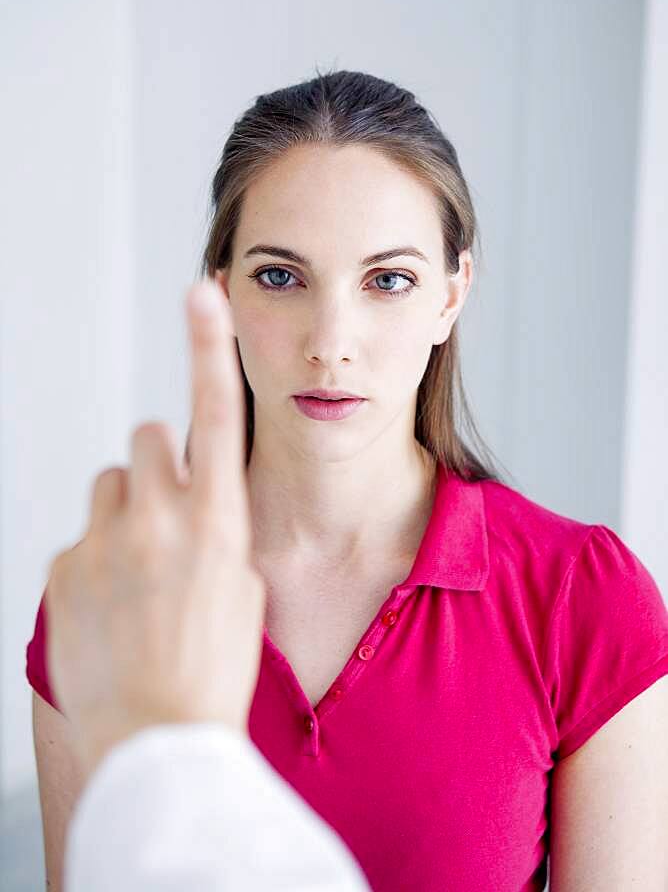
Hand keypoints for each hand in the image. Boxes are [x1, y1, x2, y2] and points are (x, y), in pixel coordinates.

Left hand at [44, 279, 264, 780]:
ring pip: (110, 486)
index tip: (201, 293)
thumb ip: (219, 527)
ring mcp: (104, 541)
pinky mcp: (62, 567)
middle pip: (147, 439)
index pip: (215, 414)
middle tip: (166, 517)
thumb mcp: (243, 589)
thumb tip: (196, 500)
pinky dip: (95, 560)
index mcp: (217, 521)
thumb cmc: (214, 668)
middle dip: (157, 464)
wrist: (158, 739)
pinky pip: (80, 537)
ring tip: (136, 574)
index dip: (208, 347)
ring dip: (124, 512)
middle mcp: (159, 519)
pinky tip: (110, 609)